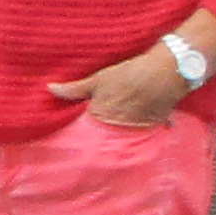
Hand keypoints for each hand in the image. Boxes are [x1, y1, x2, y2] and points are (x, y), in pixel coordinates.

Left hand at [47, 43, 197, 129]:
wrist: (166, 73)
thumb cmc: (129, 75)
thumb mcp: (98, 79)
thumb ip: (74, 89)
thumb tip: (50, 88)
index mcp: (99, 118)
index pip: (82, 132)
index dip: (76, 133)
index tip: (66, 136)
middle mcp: (116, 129)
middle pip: (101, 138)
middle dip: (95, 139)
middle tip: (86, 140)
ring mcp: (135, 131)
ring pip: (119, 139)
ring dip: (115, 137)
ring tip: (110, 137)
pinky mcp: (151, 129)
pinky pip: (139, 136)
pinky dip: (135, 133)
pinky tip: (131, 130)